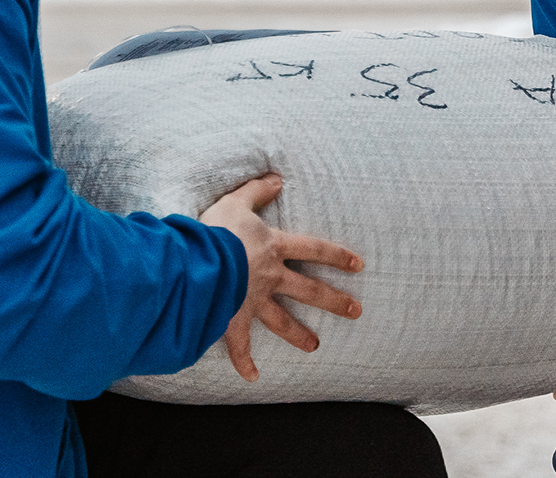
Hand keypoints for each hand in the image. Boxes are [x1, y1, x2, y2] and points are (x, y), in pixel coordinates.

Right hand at [200, 172, 364, 382]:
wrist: (196, 260)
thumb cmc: (215, 229)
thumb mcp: (237, 201)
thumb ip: (257, 190)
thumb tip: (277, 178)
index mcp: (273, 247)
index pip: (314, 249)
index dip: (337, 256)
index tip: (359, 266)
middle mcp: (269, 276)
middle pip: (309, 290)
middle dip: (334, 301)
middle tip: (356, 311)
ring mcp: (252, 300)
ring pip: (282, 320)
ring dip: (299, 334)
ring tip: (315, 346)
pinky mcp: (232, 318)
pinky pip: (239, 344)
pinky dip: (244, 362)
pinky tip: (253, 377)